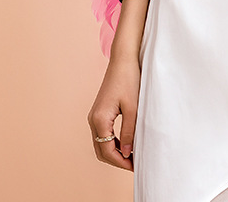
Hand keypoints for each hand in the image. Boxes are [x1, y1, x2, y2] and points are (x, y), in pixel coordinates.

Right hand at [87, 57, 141, 171]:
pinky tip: (127, 143)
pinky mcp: (99, 112)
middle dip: (117, 160)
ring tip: (132, 156)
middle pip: (101, 150)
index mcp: (100, 119)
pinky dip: (113, 142)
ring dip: (114, 152)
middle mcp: (93, 119)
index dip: (121, 162)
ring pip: (101, 143)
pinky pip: (103, 134)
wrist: (123, 59)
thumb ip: (129, 132)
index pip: (108, 151)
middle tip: (134, 164)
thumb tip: (128, 153)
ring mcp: (94, 116)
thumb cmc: (129, 79)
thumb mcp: (133, 108)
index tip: (135, 167)